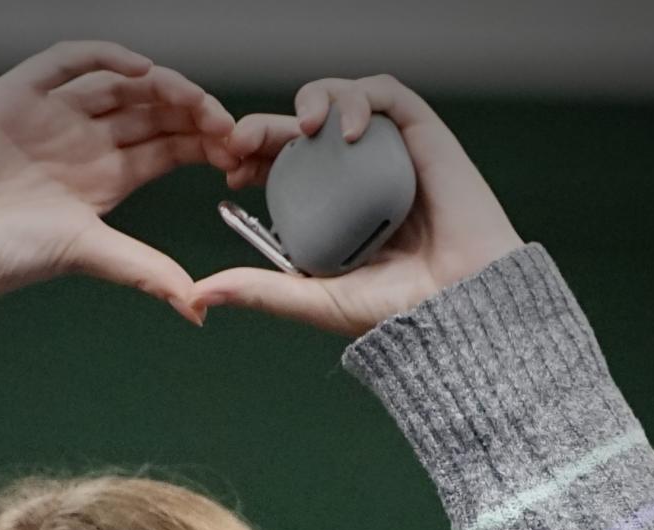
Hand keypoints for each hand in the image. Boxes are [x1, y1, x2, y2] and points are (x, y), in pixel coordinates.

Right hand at [0, 43, 232, 322]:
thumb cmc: (3, 256)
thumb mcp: (87, 255)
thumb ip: (145, 270)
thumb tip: (199, 309)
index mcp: (106, 180)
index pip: (169, 147)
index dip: (204, 143)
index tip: (236, 151)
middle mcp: (85, 141)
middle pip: (153, 111)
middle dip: (192, 112)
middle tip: (224, 124)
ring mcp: (54, 113)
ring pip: (121, 83)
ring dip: (160, 84)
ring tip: (189, 98)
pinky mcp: (21, 92)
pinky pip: (70, 60)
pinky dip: (106, 57)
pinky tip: (139, 71)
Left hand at [192, 75, 523, 336]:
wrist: (457, 305)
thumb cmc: (393, 311)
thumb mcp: (311, 300)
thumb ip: (258, 290)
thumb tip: (197, 294)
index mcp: (330, 206)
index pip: (281, 166)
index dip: (251, 157)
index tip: (229, 171)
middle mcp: (354, 174)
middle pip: (303, 130)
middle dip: (265, 126)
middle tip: (240, 140)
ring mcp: (386, 151)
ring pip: (338, 101)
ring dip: (312, 100)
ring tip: (299, 128)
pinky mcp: (422, 133)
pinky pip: (384, 95)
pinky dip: (359, 99)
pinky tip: (346, 133)